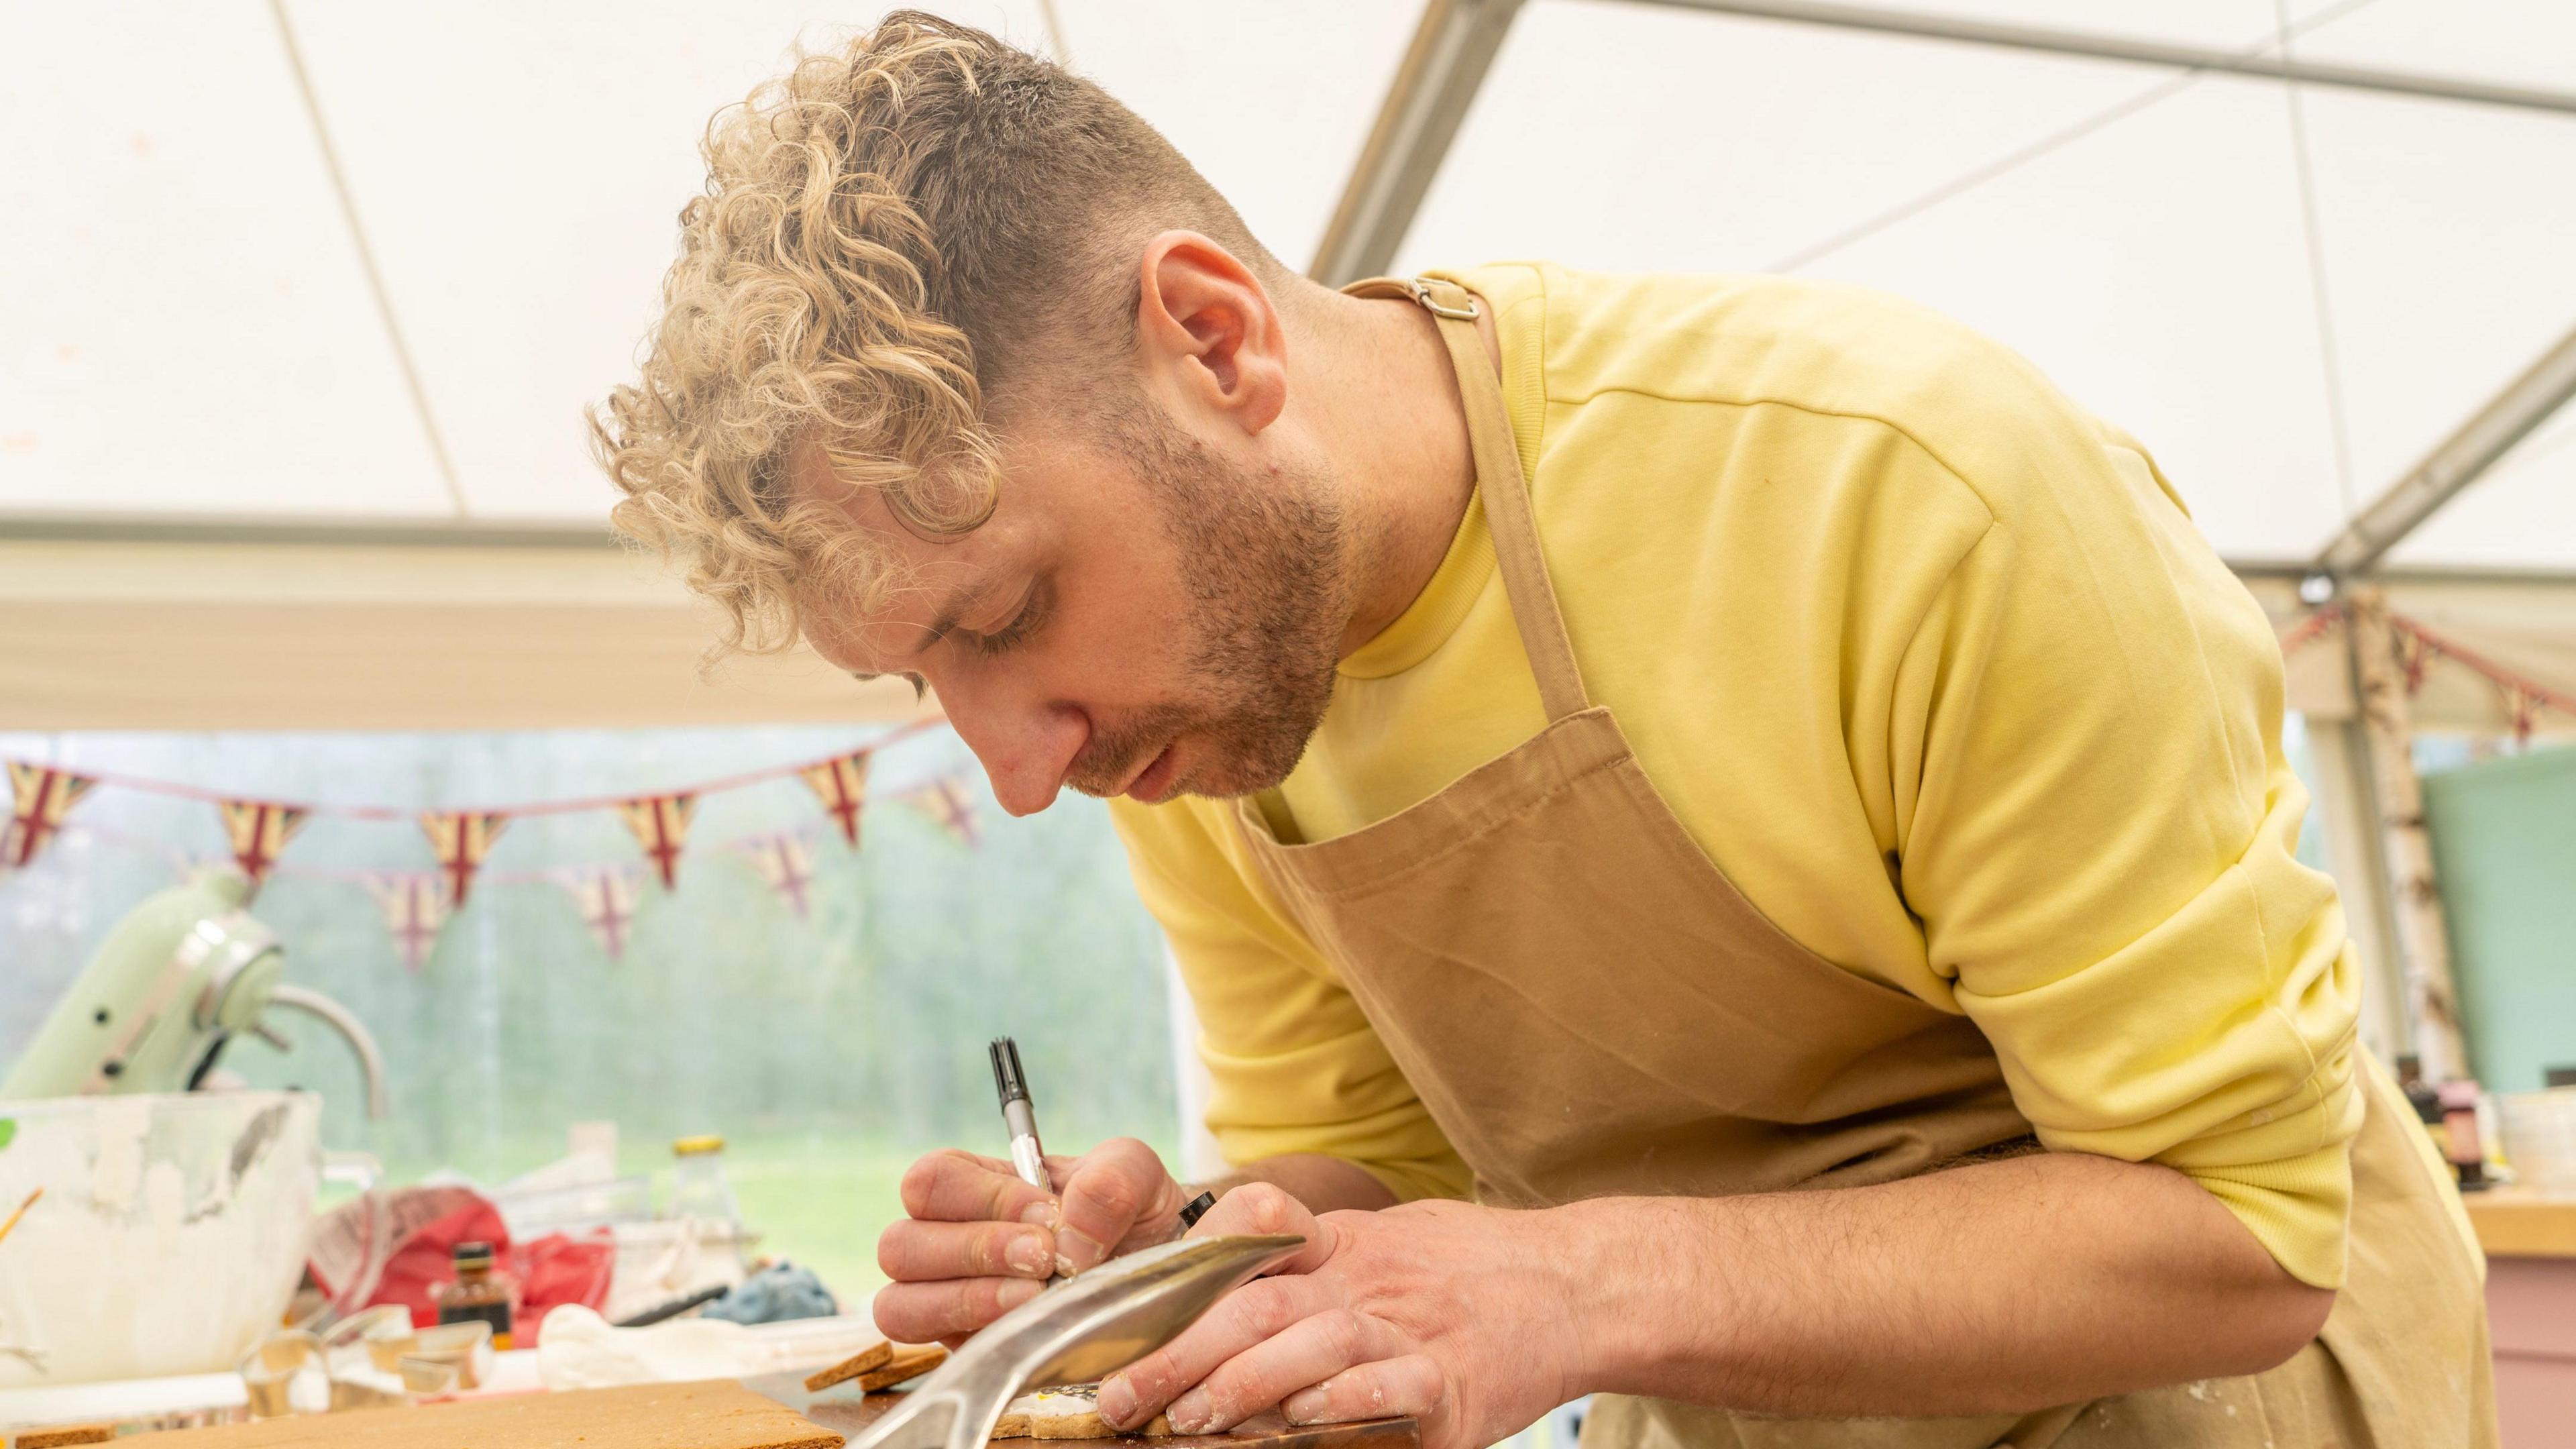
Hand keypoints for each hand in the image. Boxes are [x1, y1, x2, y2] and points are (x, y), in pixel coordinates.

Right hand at [873, 1137, 1192, 1344]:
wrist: (1155, 1279)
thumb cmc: (1130, 1217)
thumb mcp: (1135, 1175)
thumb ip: (1110, 1181)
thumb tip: (1066, 1237)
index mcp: (974, 1185)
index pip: (933, 1180)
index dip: (983, 1199)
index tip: (1049, 1216)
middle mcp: (944, 1241)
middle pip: (900, 1243)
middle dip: (976, 1249)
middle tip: (1044, 1259)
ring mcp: (944, 1300)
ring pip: (899, 1304)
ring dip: (969, 1300)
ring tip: (1034, 1298)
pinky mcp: (962, 1349)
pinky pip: (931, 1353)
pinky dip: (976, 1338)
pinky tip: (1029, 1328)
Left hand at [1095, 1184, 1578, 1448]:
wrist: (1576, 1284)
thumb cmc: (1466, 1273)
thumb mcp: (1380, 1246)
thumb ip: (1307, 1268)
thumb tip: (1212, 1310)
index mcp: (1340, 1249)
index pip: (1244, 1244)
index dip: (1176, 1281)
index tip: (1114, 1324)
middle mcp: (1367, 1283)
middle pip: (1258, 1305)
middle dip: (1179, 1354)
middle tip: (1120, 1400)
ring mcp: (1411, 1331)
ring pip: (1316, 1342)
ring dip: (1246, 1382)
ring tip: (1191, 1419)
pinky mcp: (1456, 1384)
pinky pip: (1394, 1387)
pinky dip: (1347, 1402)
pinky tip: (1305, 1418)